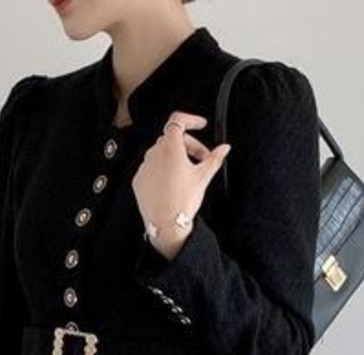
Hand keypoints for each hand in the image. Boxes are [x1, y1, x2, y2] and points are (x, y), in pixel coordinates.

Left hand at [132, 111, 230, 258]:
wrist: (165, 225)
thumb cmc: (182, 202)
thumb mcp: (203, 177)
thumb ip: (215, 158)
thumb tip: (224, 148)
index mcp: (170, 148)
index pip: (178, 120)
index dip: (191, 119)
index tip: (200, 124)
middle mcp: (154, 154)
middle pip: (172, 138)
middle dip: (189, 145)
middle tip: (202, 158)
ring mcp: (144, 167)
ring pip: (161, 152)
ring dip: (175, 157)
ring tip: (187, 173)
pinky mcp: (139, 180)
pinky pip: (151, 167)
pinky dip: (162, 170)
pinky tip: (172, 182)